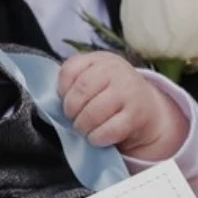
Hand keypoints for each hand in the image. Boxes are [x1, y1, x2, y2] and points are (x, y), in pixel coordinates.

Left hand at [59, 52, 187, 161]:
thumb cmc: (108, 96)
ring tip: (85, 129)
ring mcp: (128, 91)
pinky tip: (98, 137)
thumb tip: (52, 104)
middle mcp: (116, 70)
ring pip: (92, 113)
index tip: (66, 102)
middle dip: (71, 112)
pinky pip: (108, 130)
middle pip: (80, 92)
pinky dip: (97, 138)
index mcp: (100, 60)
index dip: (62, 91)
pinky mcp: (136, 115)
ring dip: (83, 127)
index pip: (69, 70)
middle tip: (74, 119)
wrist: (144, 109)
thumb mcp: (93, 81)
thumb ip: (73, 84)